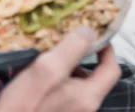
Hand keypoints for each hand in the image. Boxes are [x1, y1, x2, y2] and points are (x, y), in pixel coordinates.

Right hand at [0, 28, 120, 111]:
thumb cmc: (22, 106)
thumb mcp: (46, 70)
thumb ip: (71, 49)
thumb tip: (90, 31)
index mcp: (87, 97)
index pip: (111, 69)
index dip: (106, 49)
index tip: (94, 34)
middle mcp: (83, 108)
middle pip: (92, 75)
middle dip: (78, 56)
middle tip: (62, 42)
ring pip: (74, 84)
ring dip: (62, 68)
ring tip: (44, 57)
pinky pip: (60, 94)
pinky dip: (52, 80)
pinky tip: (34, 74)